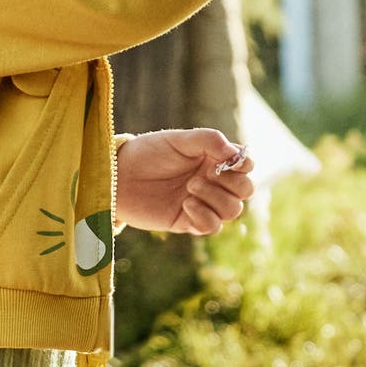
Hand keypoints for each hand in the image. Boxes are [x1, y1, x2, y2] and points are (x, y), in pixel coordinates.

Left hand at [115, 128, 253, 235]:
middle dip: (232, 183)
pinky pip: (212, 227)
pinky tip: (186, 204)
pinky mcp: (188, 222)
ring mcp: (202, 203)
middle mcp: (212, 182)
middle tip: (206, 174)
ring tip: (189, 187)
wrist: (120, 176)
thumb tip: (236, 154)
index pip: (245, 166)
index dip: (244, 164)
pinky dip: (205, 216)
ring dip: (216, 198)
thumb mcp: (179, 139)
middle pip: (245, 190)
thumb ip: (209, 140)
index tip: (229, 161)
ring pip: (233, 210)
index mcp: (213, 159)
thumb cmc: (148, 152)